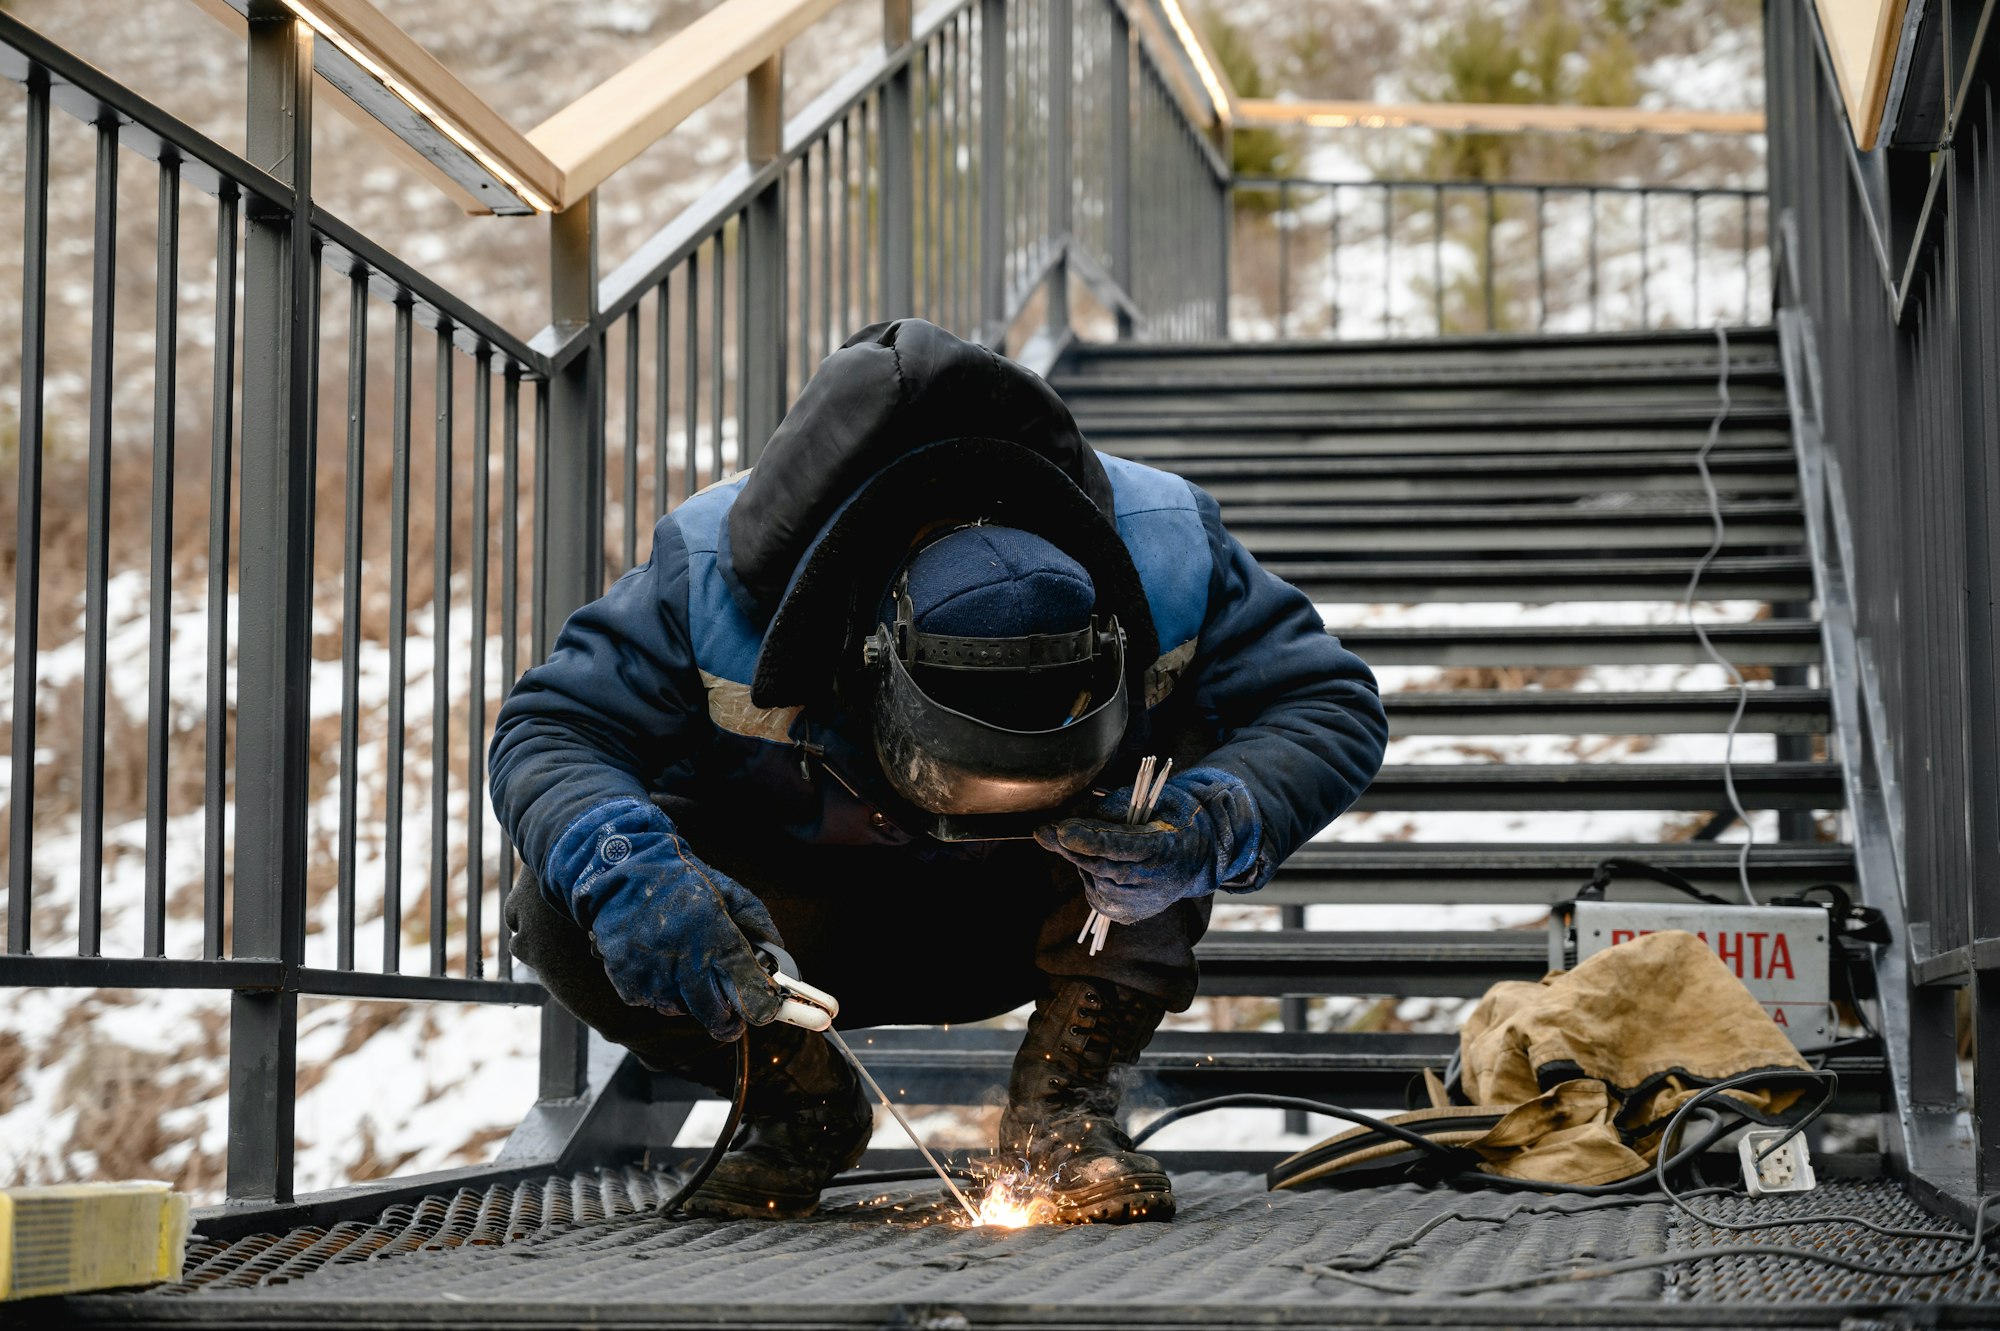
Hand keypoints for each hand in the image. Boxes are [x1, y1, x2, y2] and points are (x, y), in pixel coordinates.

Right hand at [549, 801, 784, 1040]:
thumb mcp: (730, 892)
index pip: (746, 986)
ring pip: (678, 1008)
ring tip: (682, 969)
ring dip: (686, 999)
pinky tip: (656, 964)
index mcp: (715, 934)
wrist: (624, 870)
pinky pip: (648, 1001)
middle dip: (725, 1022)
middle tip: (729, 1021)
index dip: (759, 1006)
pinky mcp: (626, 977)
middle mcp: (684, 958)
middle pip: (712, 1013)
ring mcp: (653, 971)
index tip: (763, 1012)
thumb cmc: (682, 881)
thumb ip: (758, 926)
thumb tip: (779, 960)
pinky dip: (655, 990)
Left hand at [1034, 766, 1262, 924]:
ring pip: (1093, 880)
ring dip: (1082, 860)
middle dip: (1069, 848)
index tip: (1060, 829)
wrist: (1201, 855)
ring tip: (1091, 842)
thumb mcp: (1152, 801)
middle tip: (1043, 830)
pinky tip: (1101, 863)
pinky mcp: (1128, 915)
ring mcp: (1140, 904)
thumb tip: (1072, 826)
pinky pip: (1095, 894)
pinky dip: (1090, 876)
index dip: (1088, 839)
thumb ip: (1114, 810)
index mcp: (1164, 848)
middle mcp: (1151, 882)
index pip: (1120, 846)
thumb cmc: (1173, 818)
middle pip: (1100, 866)